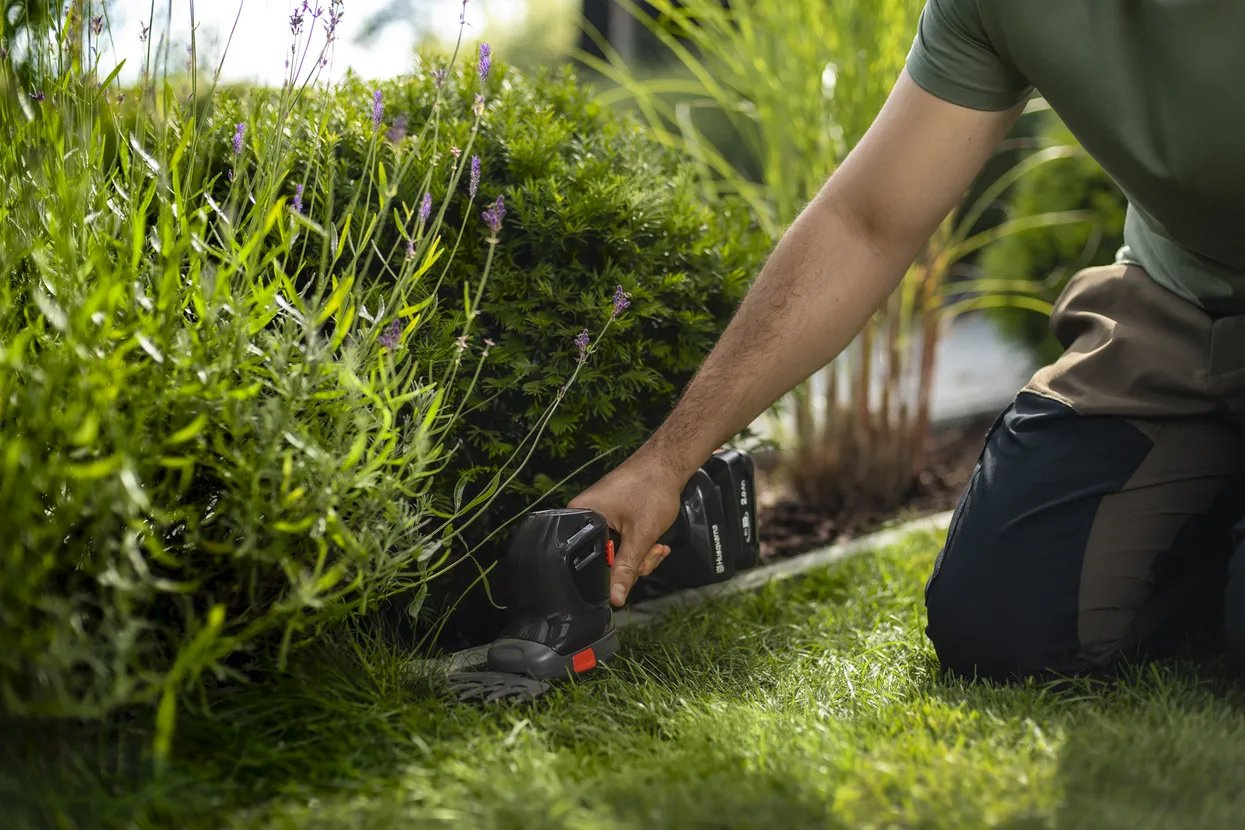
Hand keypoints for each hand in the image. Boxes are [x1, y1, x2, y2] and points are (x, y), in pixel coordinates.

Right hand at [568, 453, 683, 606]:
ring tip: (656, 544)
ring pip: (616, 553)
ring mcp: (599, 517)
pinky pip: (620, 542)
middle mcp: (584, 517)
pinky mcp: (611, 516)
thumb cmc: (651, 488)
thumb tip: (615, 598)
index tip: (633, 572)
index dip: (610, 575)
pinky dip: (638, 545)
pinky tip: (654, 541)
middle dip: (633, 562)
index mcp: (580, 518)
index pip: (587, 562)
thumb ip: (626, 569)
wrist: (667, 463)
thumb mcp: (641, 535)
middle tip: (651, 552)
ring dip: (640, 554)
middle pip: (603, 560)